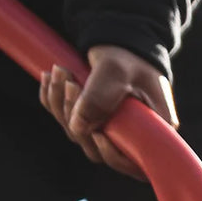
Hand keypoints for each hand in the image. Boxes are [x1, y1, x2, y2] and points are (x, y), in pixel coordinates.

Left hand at [39, 45, 178, 180]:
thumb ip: (99, 98)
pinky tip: (49, 78)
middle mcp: (132, 136)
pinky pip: (68, 121)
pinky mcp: (93, 120)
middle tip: (69, 83)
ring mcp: (110, 130)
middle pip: (98, 149)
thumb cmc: (128, 55)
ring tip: (59, 71)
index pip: (133, 162)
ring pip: (79, 135)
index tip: (98, 134)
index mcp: (152, 131)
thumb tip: (78, 127)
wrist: (120, 38)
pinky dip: (53, 101)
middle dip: (76, 119)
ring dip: (61, 105)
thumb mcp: (115, 71)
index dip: (112, 155)